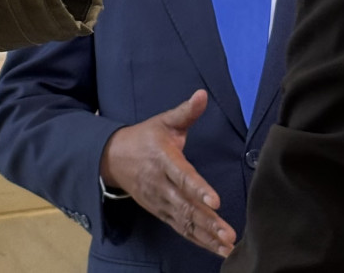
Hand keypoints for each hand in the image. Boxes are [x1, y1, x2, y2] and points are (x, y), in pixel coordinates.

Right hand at [99, 89, 236, 257]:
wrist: (113, 158)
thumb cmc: (145, 138)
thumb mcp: (164, 121)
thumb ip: (186, 111)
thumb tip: (202, 94)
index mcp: (163, 159)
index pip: (182, 176)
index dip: (198, 189)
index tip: (215, 201)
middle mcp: (160, 184)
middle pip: (186, 206)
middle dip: (208, 222)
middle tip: (229, 235)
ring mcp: (159, 201)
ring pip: (184, 222)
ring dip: (206, 236)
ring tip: (228, 248)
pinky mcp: (160, 212)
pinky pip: (180, 229)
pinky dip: (198, 240)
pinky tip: (216, 249)